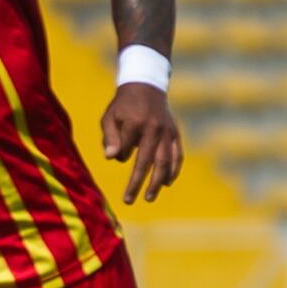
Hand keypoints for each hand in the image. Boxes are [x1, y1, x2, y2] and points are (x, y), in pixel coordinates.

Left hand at [101, 84, 181, 205]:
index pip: (127, 149)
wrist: (146, 87)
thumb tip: (111, 158)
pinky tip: (167, 183)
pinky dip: (174, 170)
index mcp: (136, 123)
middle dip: (139, 182)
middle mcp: (155, 129)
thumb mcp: (109, 117)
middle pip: (148, 161)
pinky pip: (177, 155)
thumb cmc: (123, 106)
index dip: (121, 154)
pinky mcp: (175, 134)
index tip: (116, 155)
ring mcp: (167, 132)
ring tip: (149, 197)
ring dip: (158, 181)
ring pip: (165, 161)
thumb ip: (110, 137)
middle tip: (129, 200)